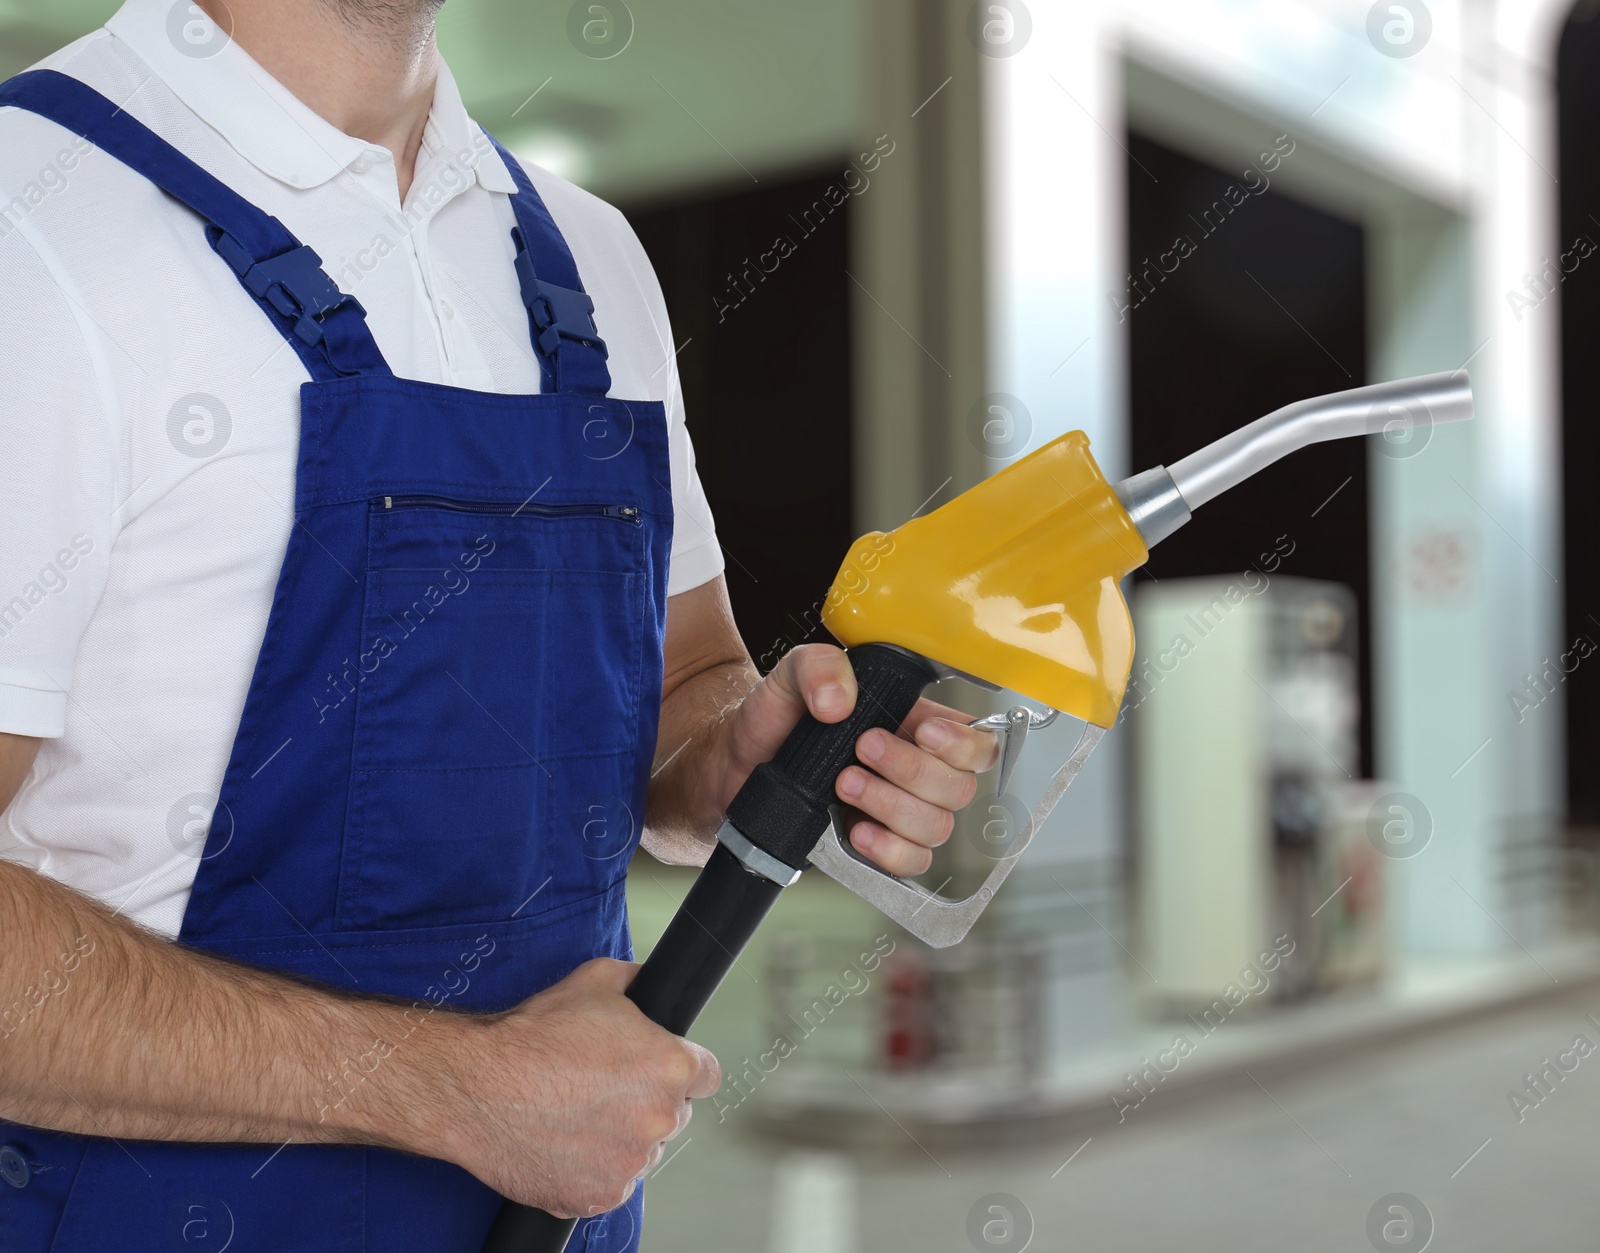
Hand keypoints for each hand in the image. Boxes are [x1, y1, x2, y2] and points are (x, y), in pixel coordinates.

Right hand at [439, 959, 718, 1217]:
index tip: (659, 1072)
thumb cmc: (532, 1035)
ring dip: (620, 1138)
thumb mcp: (596, 981)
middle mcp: (659, 1119)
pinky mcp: (599, 1197)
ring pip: (640, 1151)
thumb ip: (638, 983)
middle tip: (603, 1090)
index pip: (707, 1076)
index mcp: (670, 1067)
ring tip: (575, 1115)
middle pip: (673, 1115)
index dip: (682, 1070)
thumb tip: (653, 983)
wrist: (476, 1086)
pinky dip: (592, 1169)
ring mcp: (630, 1164)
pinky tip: (563, 1143)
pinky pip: (610, 1183)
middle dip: (646, 1103)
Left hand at [717, 643, 999, 876]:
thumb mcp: (789, 677)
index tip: (923, 732)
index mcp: (914, 724)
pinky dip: (888, 849)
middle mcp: (916, 771)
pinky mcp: (877, 846)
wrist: (733, 765)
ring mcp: (899, 812)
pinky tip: (855, 831)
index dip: (964, 744)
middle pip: (959, 788)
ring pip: (937, 827)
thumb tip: (839, 701)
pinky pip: (911, 863)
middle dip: (911, 770)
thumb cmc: (773, 718)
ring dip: (891, 805)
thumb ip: (817, 666)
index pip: (977, 742)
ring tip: (843, 784)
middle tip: (860, 750)